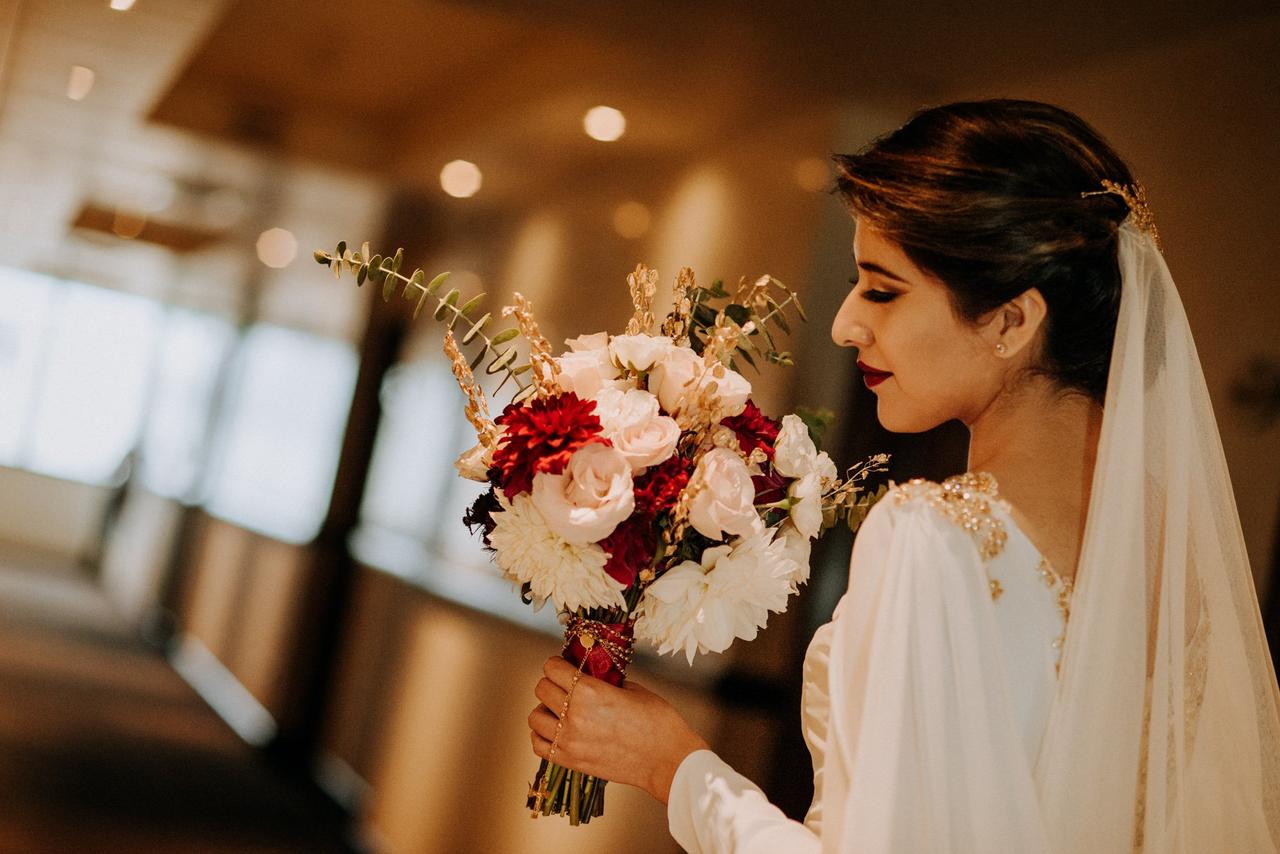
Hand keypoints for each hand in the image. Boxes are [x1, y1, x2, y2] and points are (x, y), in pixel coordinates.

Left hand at [529, 656, 708, 803]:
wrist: (667, 759)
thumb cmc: (657, 722)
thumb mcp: (632, 689)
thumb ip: (604, 680)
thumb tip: (589, 674)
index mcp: (589, 691)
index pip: (552, 668)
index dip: (558, 664)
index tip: (564, 666)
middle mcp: (574, 714)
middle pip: (541, 689)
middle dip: (552, 683)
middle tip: (565, 686)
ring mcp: (570, 740)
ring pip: (535, 717)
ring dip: (545, 710)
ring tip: (560, 710)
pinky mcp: (571, 761)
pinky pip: (539, 745)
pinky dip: (543, 735)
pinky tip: (557, 731)